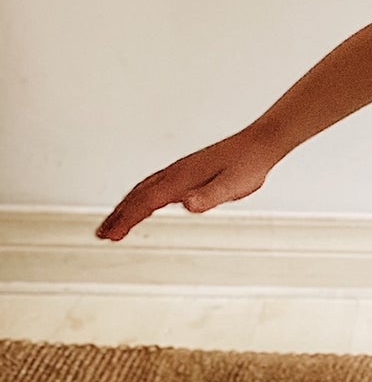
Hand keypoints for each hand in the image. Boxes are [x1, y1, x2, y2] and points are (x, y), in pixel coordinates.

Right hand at [96, 130, 276, 240]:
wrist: (260, 145)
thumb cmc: (248, 165)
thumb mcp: (233, 185)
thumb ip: (211, 196)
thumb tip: (188, 204)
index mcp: (181, 178)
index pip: (146, 202)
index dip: (127, 219)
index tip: (112, 236)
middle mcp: (175, 173)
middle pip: (138, 195)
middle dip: (118, 215)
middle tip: (101, 235)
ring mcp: (180, 172)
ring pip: (144, 190)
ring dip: (126, 207)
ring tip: (113, 226)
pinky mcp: (187, 174)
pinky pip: (157, 188)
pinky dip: (142, 200)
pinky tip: (143, 208)